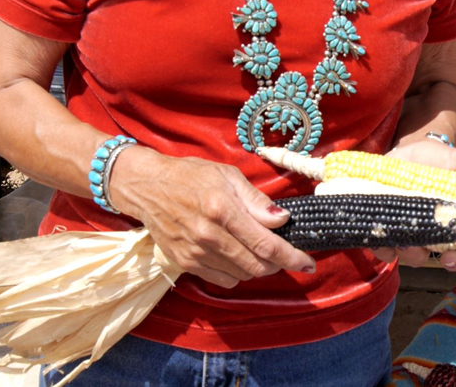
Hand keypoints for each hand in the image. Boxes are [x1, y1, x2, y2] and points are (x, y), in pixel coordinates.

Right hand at [110, 147, 316, 288]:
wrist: (147, 187)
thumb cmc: (191, 176)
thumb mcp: (228, 176)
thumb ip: (256, 201)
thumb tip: (282, 219)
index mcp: (222, 210)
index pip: (266, 245)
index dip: (292, 257)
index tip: (308, 262)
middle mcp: (208, 236)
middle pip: (257, 266)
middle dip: (278, 264)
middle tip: (284, 253)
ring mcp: (195, 253)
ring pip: (242, 275)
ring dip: (257, 267)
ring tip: (255, 248)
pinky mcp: (185, 263)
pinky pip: (222, 279)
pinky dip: (236, 272)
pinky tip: (235, 254)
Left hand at [370, 140, 455, 270]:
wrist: (405, 154)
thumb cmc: (435, 161)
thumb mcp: (453, 159)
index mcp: (451, 224)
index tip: (454, 258)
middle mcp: (430, 234)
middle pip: (429, 256)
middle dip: (424, 257)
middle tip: (419, 252)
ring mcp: (407, 231)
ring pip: (404, 252)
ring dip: (401, 251)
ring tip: (398, 242)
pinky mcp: (384, 227)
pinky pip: (381, 244)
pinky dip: (380, 246)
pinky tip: (378, 241)